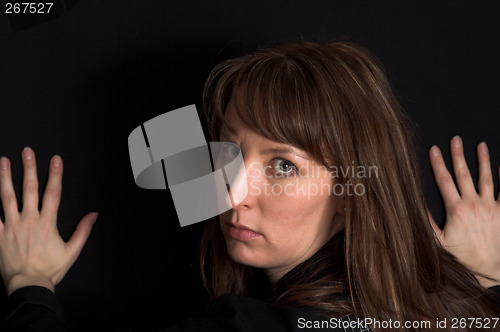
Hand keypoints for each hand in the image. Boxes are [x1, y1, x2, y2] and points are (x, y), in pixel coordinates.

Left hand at [0, 147, 97, 295]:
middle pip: (29, 189)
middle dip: (29, 168)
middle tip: (27, 152)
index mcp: (47, 223)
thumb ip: (83, 231)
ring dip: (5, 178)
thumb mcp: (72, 251)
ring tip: (4, 161)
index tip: (55, 159)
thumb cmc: (50, 269)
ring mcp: (11, 226)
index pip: (53, 193)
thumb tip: (93, 214)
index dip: (55, 174)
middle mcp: (29, 220)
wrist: (28, 285)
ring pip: (6, 197)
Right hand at [428, 136, 499, 286]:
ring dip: (483, 160)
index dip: (438, 164)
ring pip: (486, 178)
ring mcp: (490, 207)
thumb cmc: (463, 257)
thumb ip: (429, 223)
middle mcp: (473, 205)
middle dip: (458, 155)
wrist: (489, 269)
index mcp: (456, 210)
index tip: (434, 149)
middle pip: (464, 174)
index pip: (444, 181)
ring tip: (480, 145)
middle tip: (456, 139)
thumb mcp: (440, 242)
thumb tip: (419, 206)